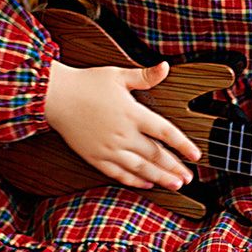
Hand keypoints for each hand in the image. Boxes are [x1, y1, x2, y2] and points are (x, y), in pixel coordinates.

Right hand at [44, 59, 201, 189]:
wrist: (55, 97)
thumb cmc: (87, 83)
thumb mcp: (118, 74)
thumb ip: (145, 76)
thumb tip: (166, 67)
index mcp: (133, 113)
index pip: (165, 132)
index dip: (183, 145)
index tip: (196, 155)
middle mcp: (124, 134)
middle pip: (156, 155)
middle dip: (175, 168)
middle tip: (189, 178)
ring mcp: (109, 148)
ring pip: (141, 168)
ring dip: (160, 178)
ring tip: (175, 185)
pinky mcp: (95, 157)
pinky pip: (119, 173)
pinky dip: (134, 180)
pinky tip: (146, 183)